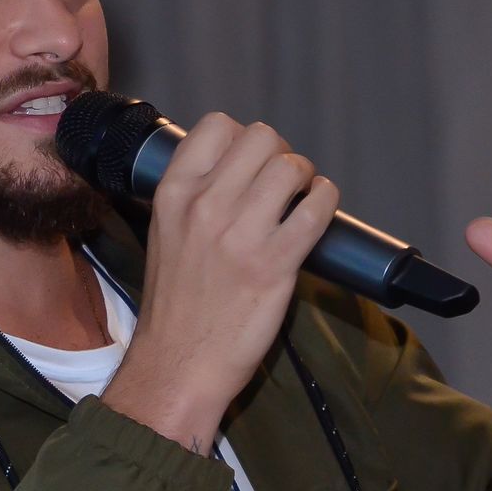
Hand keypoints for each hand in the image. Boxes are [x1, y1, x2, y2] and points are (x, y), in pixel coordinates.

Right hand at [102, 114, 338, 450]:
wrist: (177, 364)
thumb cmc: (175, 305)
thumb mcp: (166, 234)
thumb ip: (196, 197)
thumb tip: (240, 169)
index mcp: (174, 194)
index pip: (217, 126)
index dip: (243, 139)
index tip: (250, 165)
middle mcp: (205, 206)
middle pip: (262, 138)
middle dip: (279, 155)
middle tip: (280, 185)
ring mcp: (241, 235)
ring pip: (292, 167)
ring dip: (305, 178)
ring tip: (300, 200)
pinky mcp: (275, 265)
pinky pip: (316, 208)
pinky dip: (326, 201)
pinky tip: (318, 212)